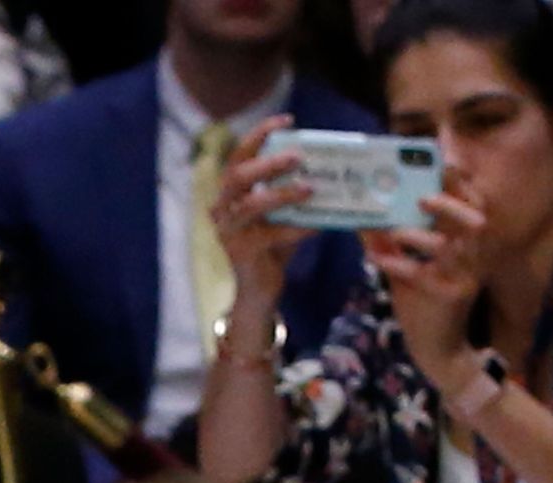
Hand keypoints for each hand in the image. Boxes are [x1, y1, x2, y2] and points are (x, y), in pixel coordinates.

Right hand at [212, 115, 318, 311]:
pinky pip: (270, 235)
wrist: (260, 291)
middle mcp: (222, 210)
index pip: (238, 157)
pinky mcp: (241, 252)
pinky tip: (317, 226)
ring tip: (309, 188)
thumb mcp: (283, 215)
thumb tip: (330, 170)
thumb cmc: (272, 248)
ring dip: (281, 193)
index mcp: (231, 194)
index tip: (286, 120)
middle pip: (237, 176)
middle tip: (297, 156)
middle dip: (268, 163)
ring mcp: (229, 231)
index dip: (258, 136)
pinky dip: (296, 229)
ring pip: (251, 204)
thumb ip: (294, 195)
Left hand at [363, 179, 490, 387]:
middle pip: (474, 220)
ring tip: (393, 231)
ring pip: (449, 247)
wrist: (436, 347)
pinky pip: (423, 276)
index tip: (442, 163)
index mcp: (469, 243)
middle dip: (448, 205)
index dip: (461, 183)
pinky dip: (399, 265)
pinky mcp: (448, 298)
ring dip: (418, 235)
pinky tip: (377, 259)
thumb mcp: (408, 265)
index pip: (475, 205)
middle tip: (422, 198)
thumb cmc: (423, 301)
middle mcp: (474, 256)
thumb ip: (391, 241)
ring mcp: (464, 277)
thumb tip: (362, 214)